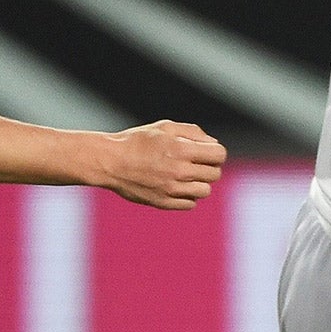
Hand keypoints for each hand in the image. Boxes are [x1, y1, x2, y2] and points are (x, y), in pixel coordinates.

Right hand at [102, 120, 225, 209]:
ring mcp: (172, 189)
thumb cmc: (138, 141)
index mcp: (181, 150)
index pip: (219, 155)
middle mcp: (179, 171)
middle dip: (209, 166)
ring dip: (199, 183)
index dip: (216, 152)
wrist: (111, 162)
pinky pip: (190, 203)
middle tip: (195, 163)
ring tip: (185, 175)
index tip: (206, 152)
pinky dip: (187, 195)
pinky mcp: (164, 203)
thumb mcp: (165, 127)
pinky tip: (176, 186)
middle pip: (215, 174)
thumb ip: (192, 132)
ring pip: (205, 191)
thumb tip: (212, 144)